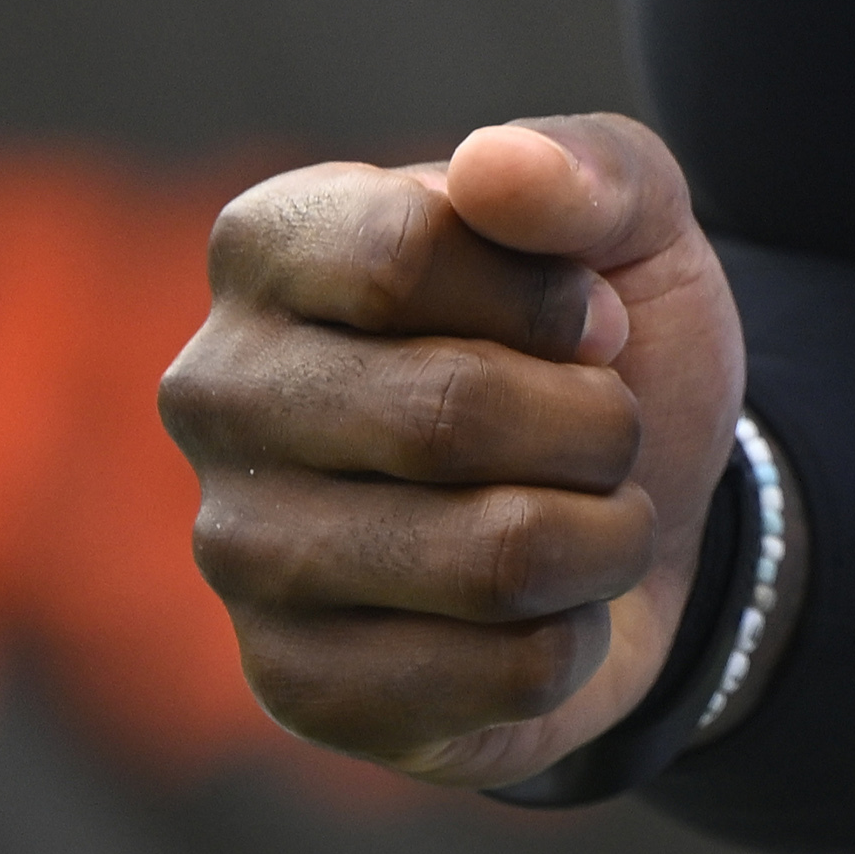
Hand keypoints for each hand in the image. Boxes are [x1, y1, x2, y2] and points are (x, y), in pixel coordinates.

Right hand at [166, 114, 744, 787]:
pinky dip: (575, 639)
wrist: (638, 521)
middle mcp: (215, 393)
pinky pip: (502, 675)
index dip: (553, 298)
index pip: (404, 254)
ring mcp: (239, 551)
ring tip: (590, 517)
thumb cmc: (603, 348)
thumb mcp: (638, 224)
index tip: (597, 323)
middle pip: (451, 415)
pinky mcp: (294, 685)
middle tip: (609, 429)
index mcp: (270, 244)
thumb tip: (495, 167)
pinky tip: (540, 611)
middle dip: (597, 427)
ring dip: (605, 538)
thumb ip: (590, 169)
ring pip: (494, 558)